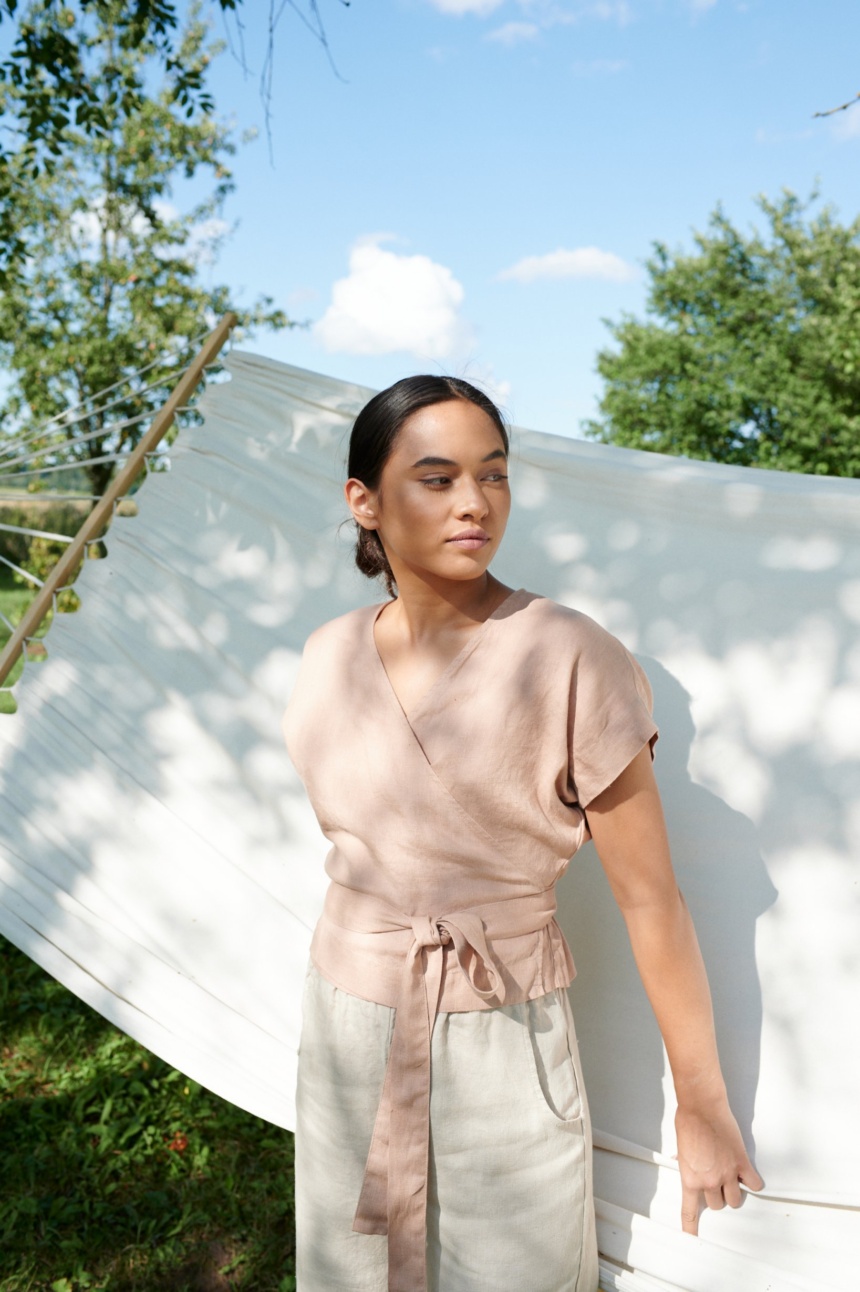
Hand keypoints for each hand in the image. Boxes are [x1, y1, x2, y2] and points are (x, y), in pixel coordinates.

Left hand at [675, 1103, 763, 1235]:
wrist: (702, 1106)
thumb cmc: (688, 1121)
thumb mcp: (682, 1149)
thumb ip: (689, 1164)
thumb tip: (691, 1167)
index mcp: (690, 1178)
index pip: (689, 1210)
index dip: (691, 1227)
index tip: (691, 1239)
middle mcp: (709, 1181)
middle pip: (716, 1204)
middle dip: (717, 1195)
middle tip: (716, 1182)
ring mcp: (727, 1174)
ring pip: (735, 1199)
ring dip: (733, 1191)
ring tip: (731, 1179)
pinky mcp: (742, 1163)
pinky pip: (753, 1184)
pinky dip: (752, 1182)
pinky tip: (748, 1175)